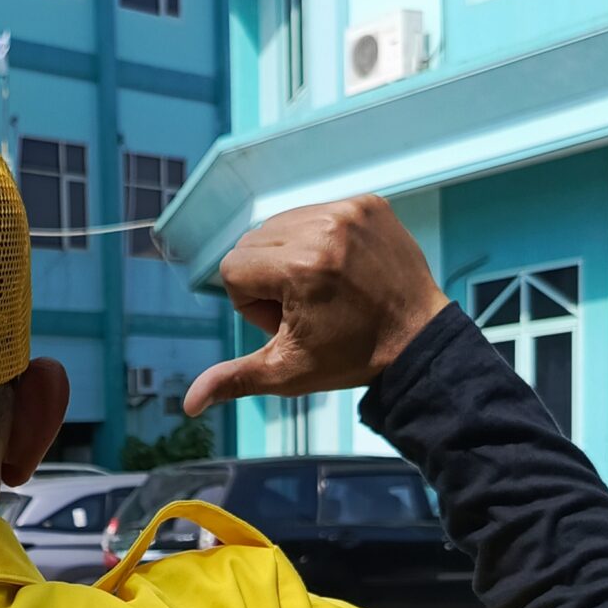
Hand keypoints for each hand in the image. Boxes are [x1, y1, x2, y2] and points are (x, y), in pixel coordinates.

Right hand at [184, 195, 449, 418]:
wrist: (419, 339)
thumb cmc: (350, 358)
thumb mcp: (288, 372)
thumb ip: (234, 379)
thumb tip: (188, 405)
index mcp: (300, 268)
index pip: (233, 268)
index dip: (251, 303)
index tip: (288, 321)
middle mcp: (323, 228)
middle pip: (253, 243)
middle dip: (268, 277)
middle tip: (308, 306)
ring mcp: (349, 210)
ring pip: (281, 223)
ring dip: (289, 255)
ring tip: (325, 287)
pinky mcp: (368, 203)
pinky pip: (316, 212)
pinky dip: (318, 238)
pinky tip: (341, 268)